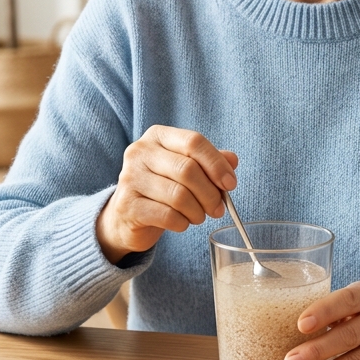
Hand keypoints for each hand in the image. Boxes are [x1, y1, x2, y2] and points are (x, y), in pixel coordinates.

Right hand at [97, 125, 237, 263]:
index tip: (230, 184)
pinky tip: (182, 223)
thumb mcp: (186, 169)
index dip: (216, 164)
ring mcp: (130, 178)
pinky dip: (182, 223)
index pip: (194, 142)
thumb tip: (232, 160)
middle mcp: (140, 152)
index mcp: (157, 136)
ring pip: (178, 195)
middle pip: (188, 169)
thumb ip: (209, 162)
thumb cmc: (162, 188)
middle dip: (210, 193)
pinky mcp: (127, 205)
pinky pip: (167, 215)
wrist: (127, 215)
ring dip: (197, 211)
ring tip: (199, 216)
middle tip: (218, 208)